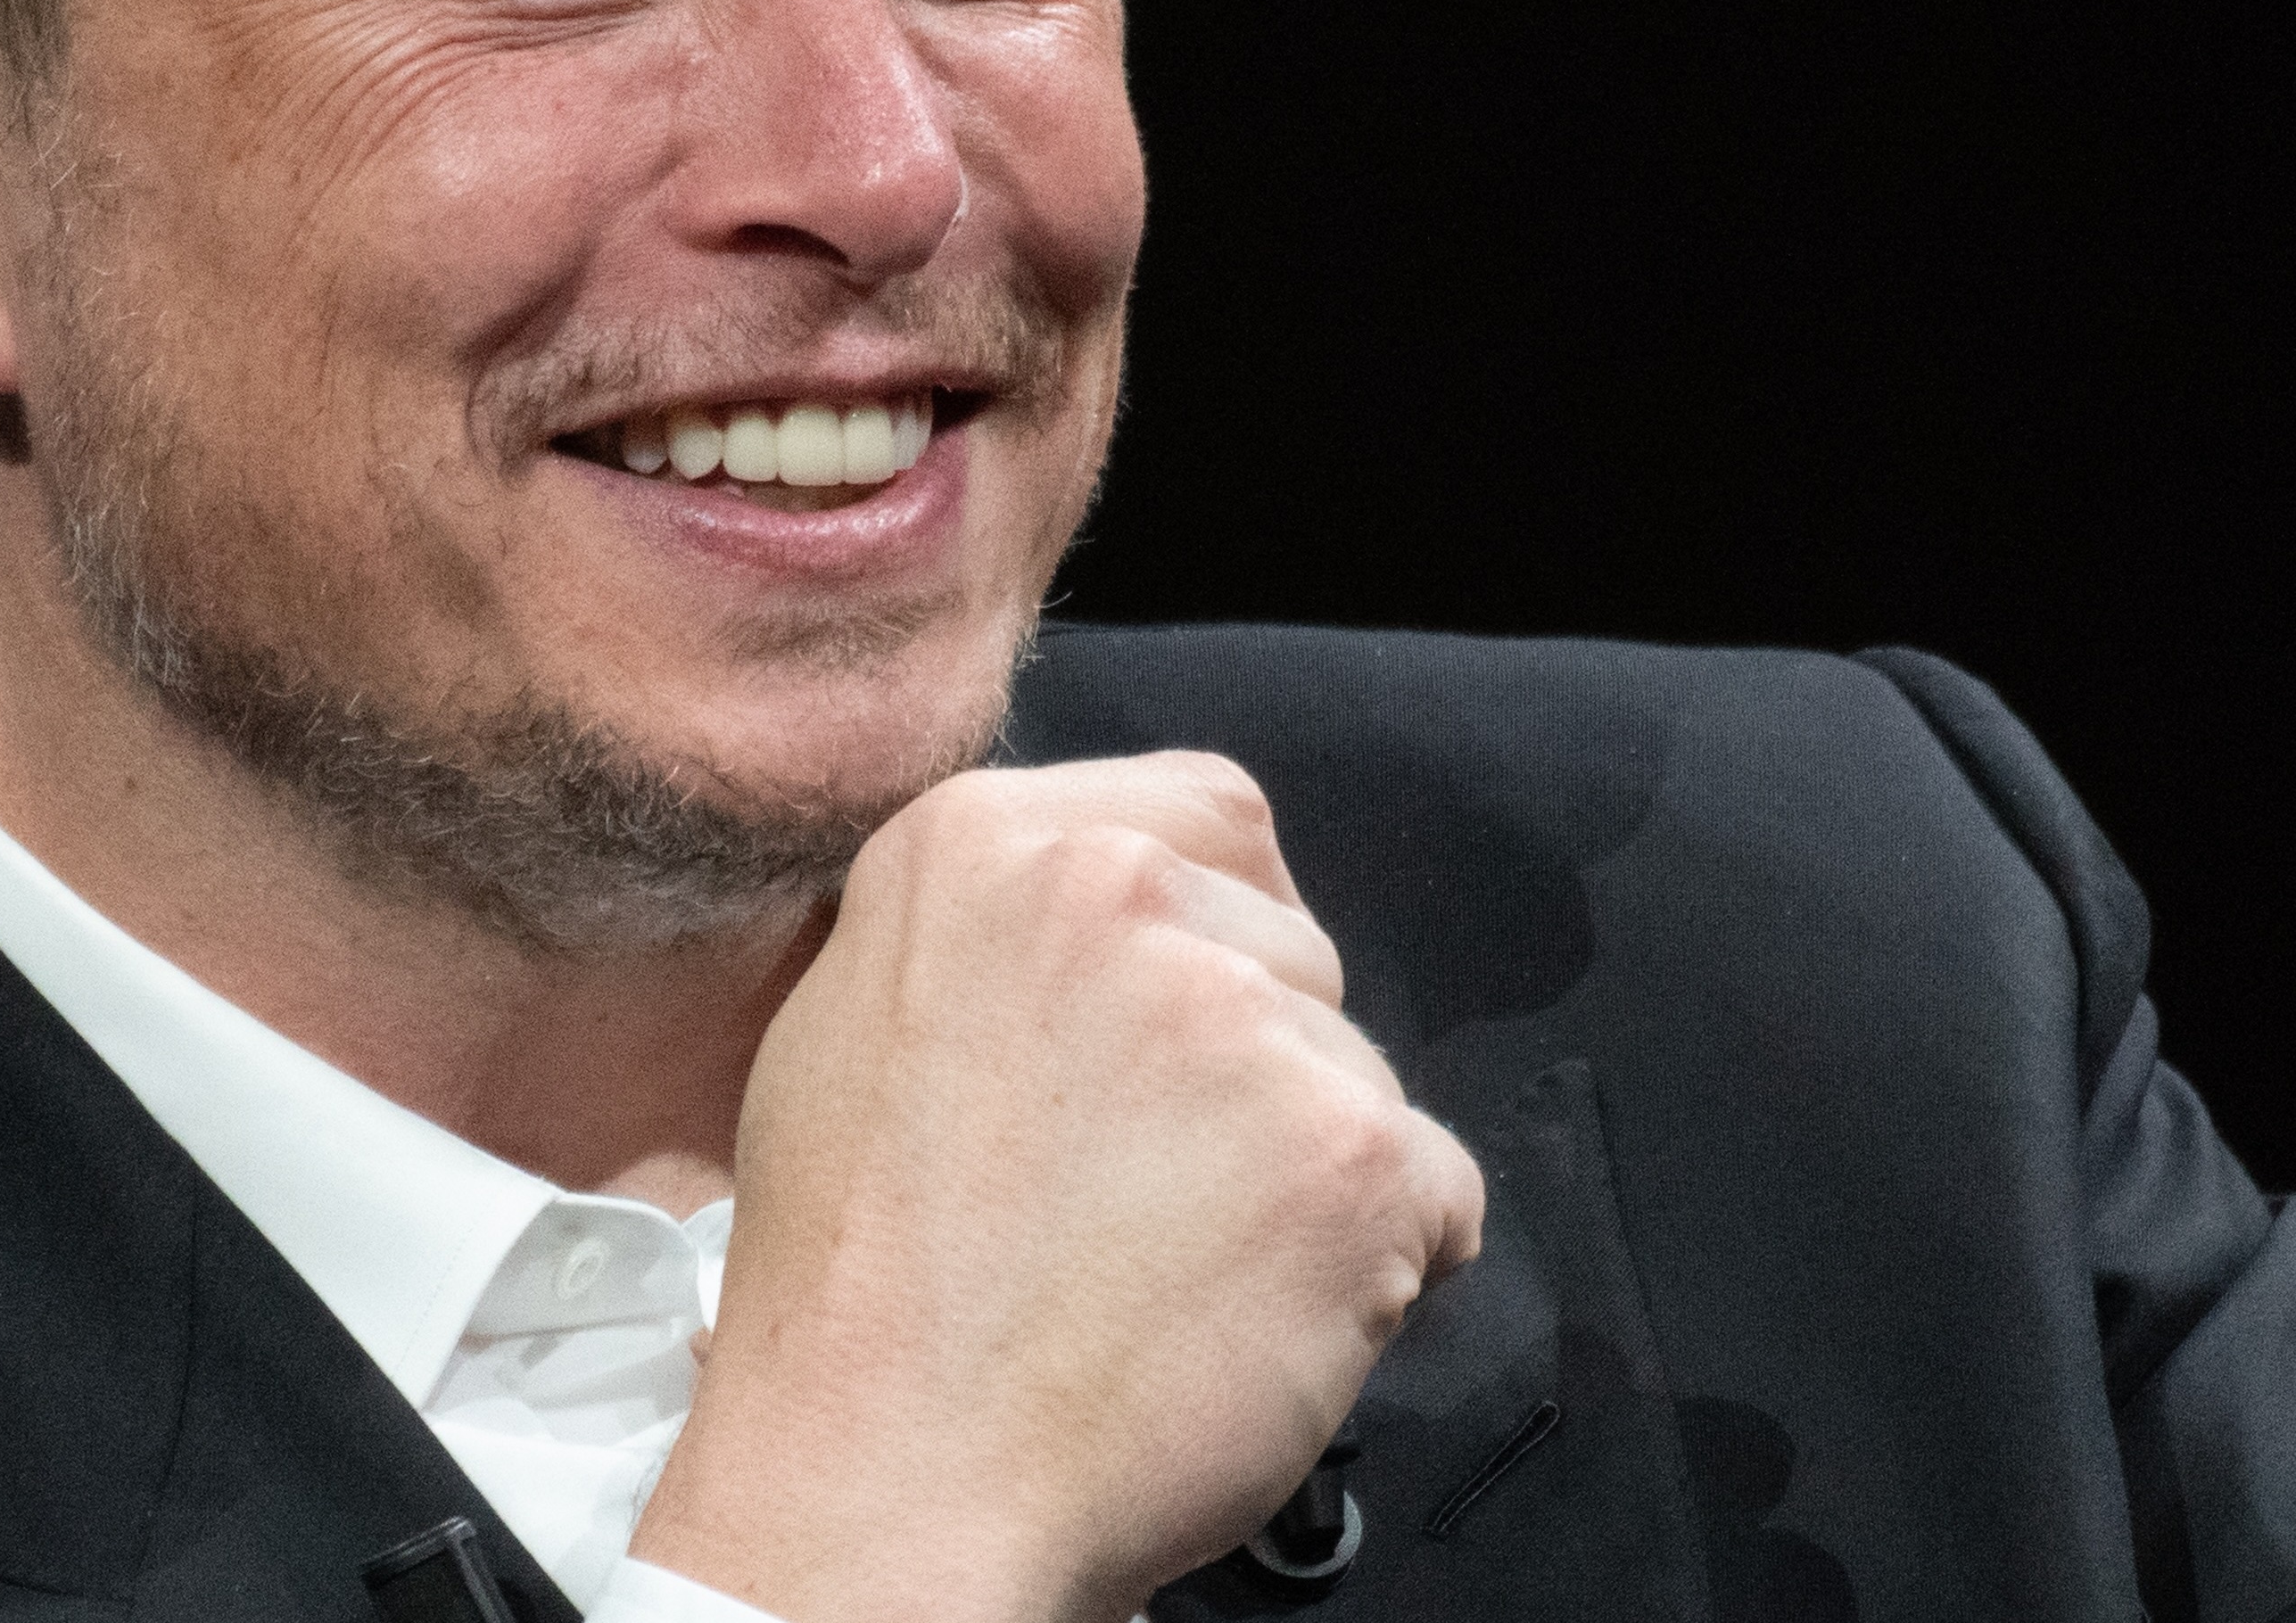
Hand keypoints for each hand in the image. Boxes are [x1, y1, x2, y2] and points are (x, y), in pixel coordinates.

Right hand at [629, 753, 1483, 1622]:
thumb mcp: (858, 1027)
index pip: (1210, 817)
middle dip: (1258, 1063)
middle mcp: (1117, 893)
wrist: (888, 1478)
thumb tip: (1112, 930)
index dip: (1218, 934)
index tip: (1176, 1036)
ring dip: (1307, 1172)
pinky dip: (1380, 1267)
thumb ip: (998, 938)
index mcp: (983, 843)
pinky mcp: (1349, 1147)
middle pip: (1292, 950)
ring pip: (1358, 1072)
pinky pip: (1438, 1190)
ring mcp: (1242, 1018)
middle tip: (1144, 1192)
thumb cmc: (858, 1297)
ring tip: (1174, 1276)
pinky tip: (1252, 1320)